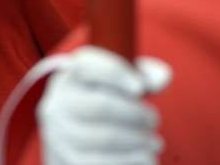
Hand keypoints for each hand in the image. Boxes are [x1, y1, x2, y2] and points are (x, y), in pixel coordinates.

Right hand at [38, 46, 171, 164]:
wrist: (69, 137)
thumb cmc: (97, 102)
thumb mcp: (110, 82)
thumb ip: (137, 74)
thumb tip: (163, 77)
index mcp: (67, 77)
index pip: (87, 66)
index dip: (115, 73)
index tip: (140, 87)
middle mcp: (57, 104)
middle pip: (101, 106)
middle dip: (136, 113)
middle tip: (153, 119)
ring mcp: (60, 136)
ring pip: (106, 138)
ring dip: (139, 141)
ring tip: (155, 142)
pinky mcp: (70, 161)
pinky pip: (104, 164)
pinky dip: (132, 161)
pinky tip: (147, 158)